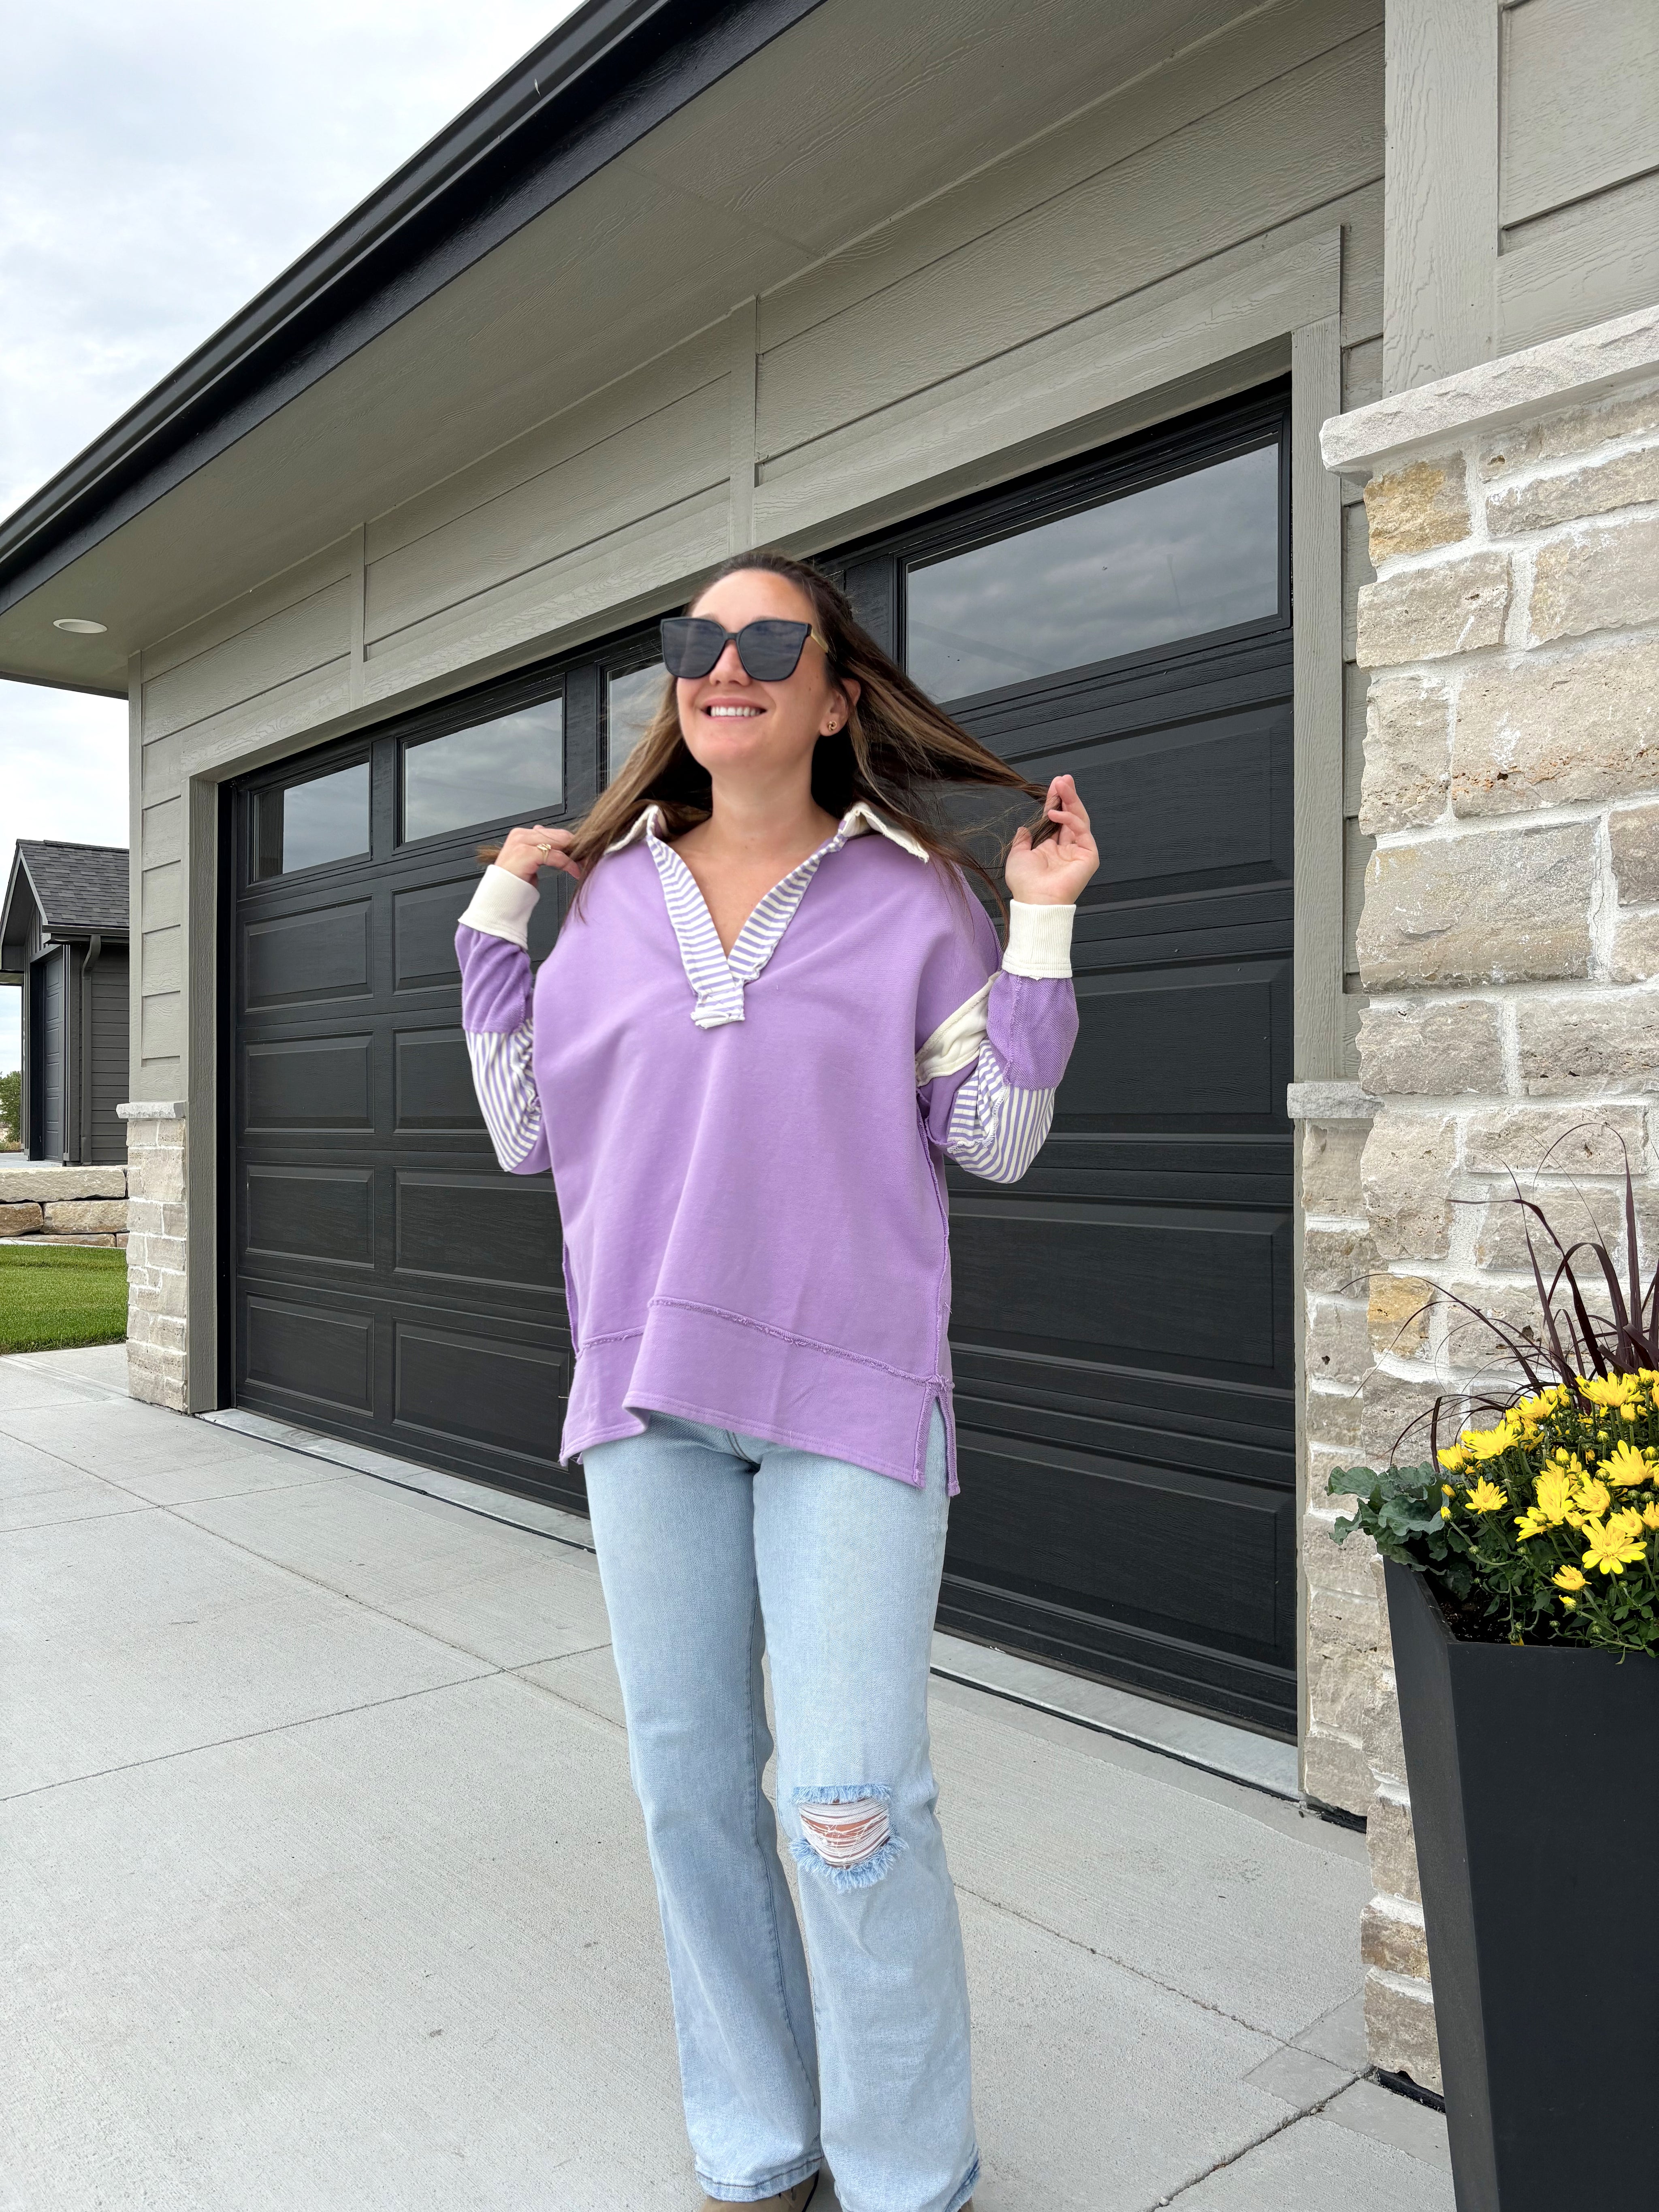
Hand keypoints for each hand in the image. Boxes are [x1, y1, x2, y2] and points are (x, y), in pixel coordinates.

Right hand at [494, 824, 582, 883]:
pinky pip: (555, 856)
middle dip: (576, 846)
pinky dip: (569, 864)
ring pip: (559, 842)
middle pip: (558, 835)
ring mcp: (522, 842)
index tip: (583, 852)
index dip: (570, 842)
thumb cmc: (513, 884)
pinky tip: (575, 871)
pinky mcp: (526, 853)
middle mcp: (521, 835)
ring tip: (584, 864)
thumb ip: (538, 849)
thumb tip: (551, 842)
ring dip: (575, 854)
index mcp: (521, 834)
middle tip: (588, 857)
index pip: (553, 832)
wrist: (499, 898)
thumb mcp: (528, 862)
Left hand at [1005, 775, 1097, 906]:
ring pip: (1079, 818)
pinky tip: (1056, 812)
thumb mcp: (1018, 855)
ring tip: (1062, 784)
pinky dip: (1070, 819)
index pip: (1056, 819)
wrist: (1036, 900)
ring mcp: (1079, 851)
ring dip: (1071, 800)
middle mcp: (1067, 848)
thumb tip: (1024, 828)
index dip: (1055, 801)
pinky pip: (1082, 830)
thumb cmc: (1026, 883)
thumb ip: (1022, 840)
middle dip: (1067, 795)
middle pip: (1070, 815)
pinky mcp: (1088, 855)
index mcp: (1051, 848)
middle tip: (1063, 779)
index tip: (1054, 785)